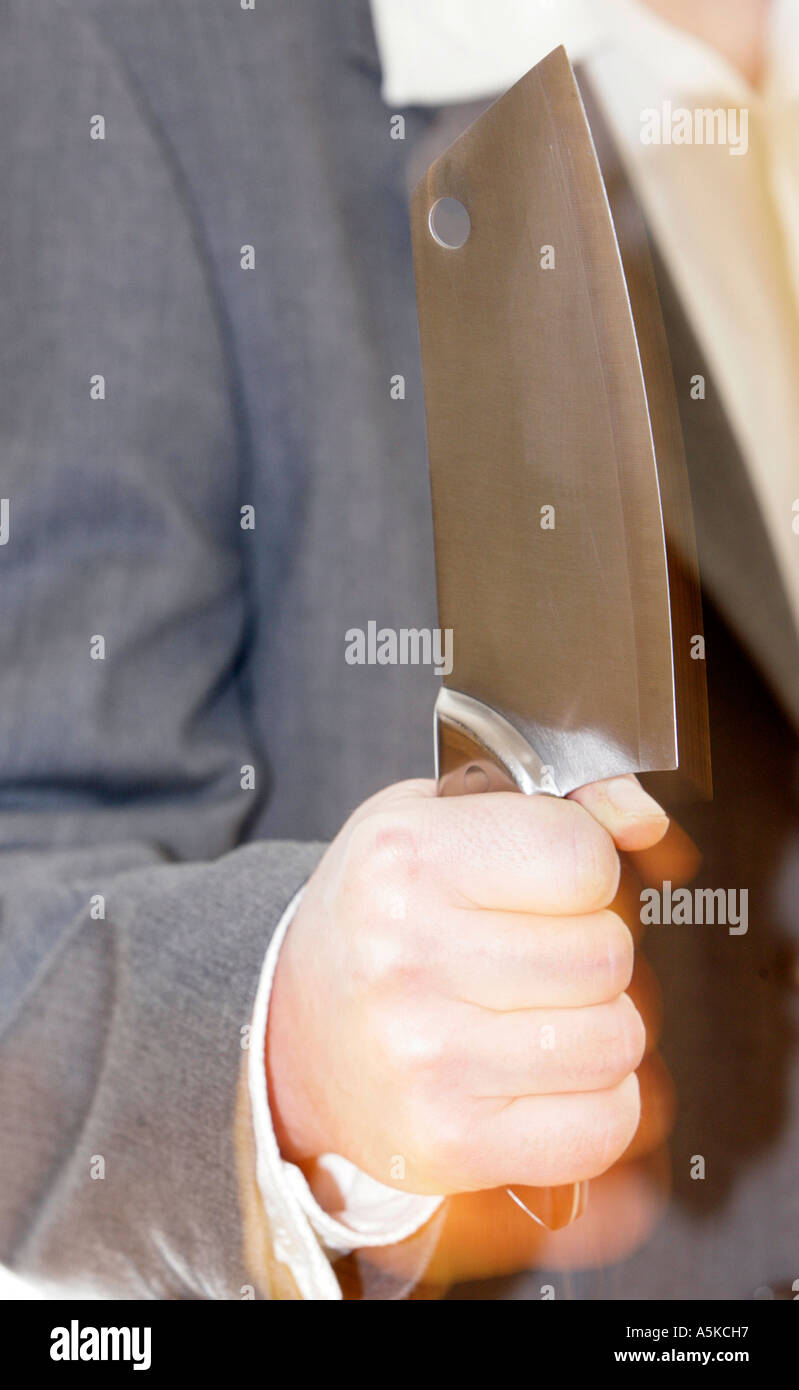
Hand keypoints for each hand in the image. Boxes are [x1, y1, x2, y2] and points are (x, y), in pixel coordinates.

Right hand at [266, 773, 669, 1196]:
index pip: (584, 859)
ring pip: (616, 1039)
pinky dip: (598, 1104)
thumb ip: (558, 801)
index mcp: (405, 859)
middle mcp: (409, 957)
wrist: (289, 1033)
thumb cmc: (377, 916)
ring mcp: (427, 1057)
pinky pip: (602, 1126)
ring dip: (598, 1027)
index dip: (587, 871)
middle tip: (540, 955)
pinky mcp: (450, 1141)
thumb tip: (645, 821)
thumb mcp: (438, 821)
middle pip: (608, 953)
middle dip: (593, 952)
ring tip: (538, 1014)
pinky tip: (545, 1078)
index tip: (550, 884)